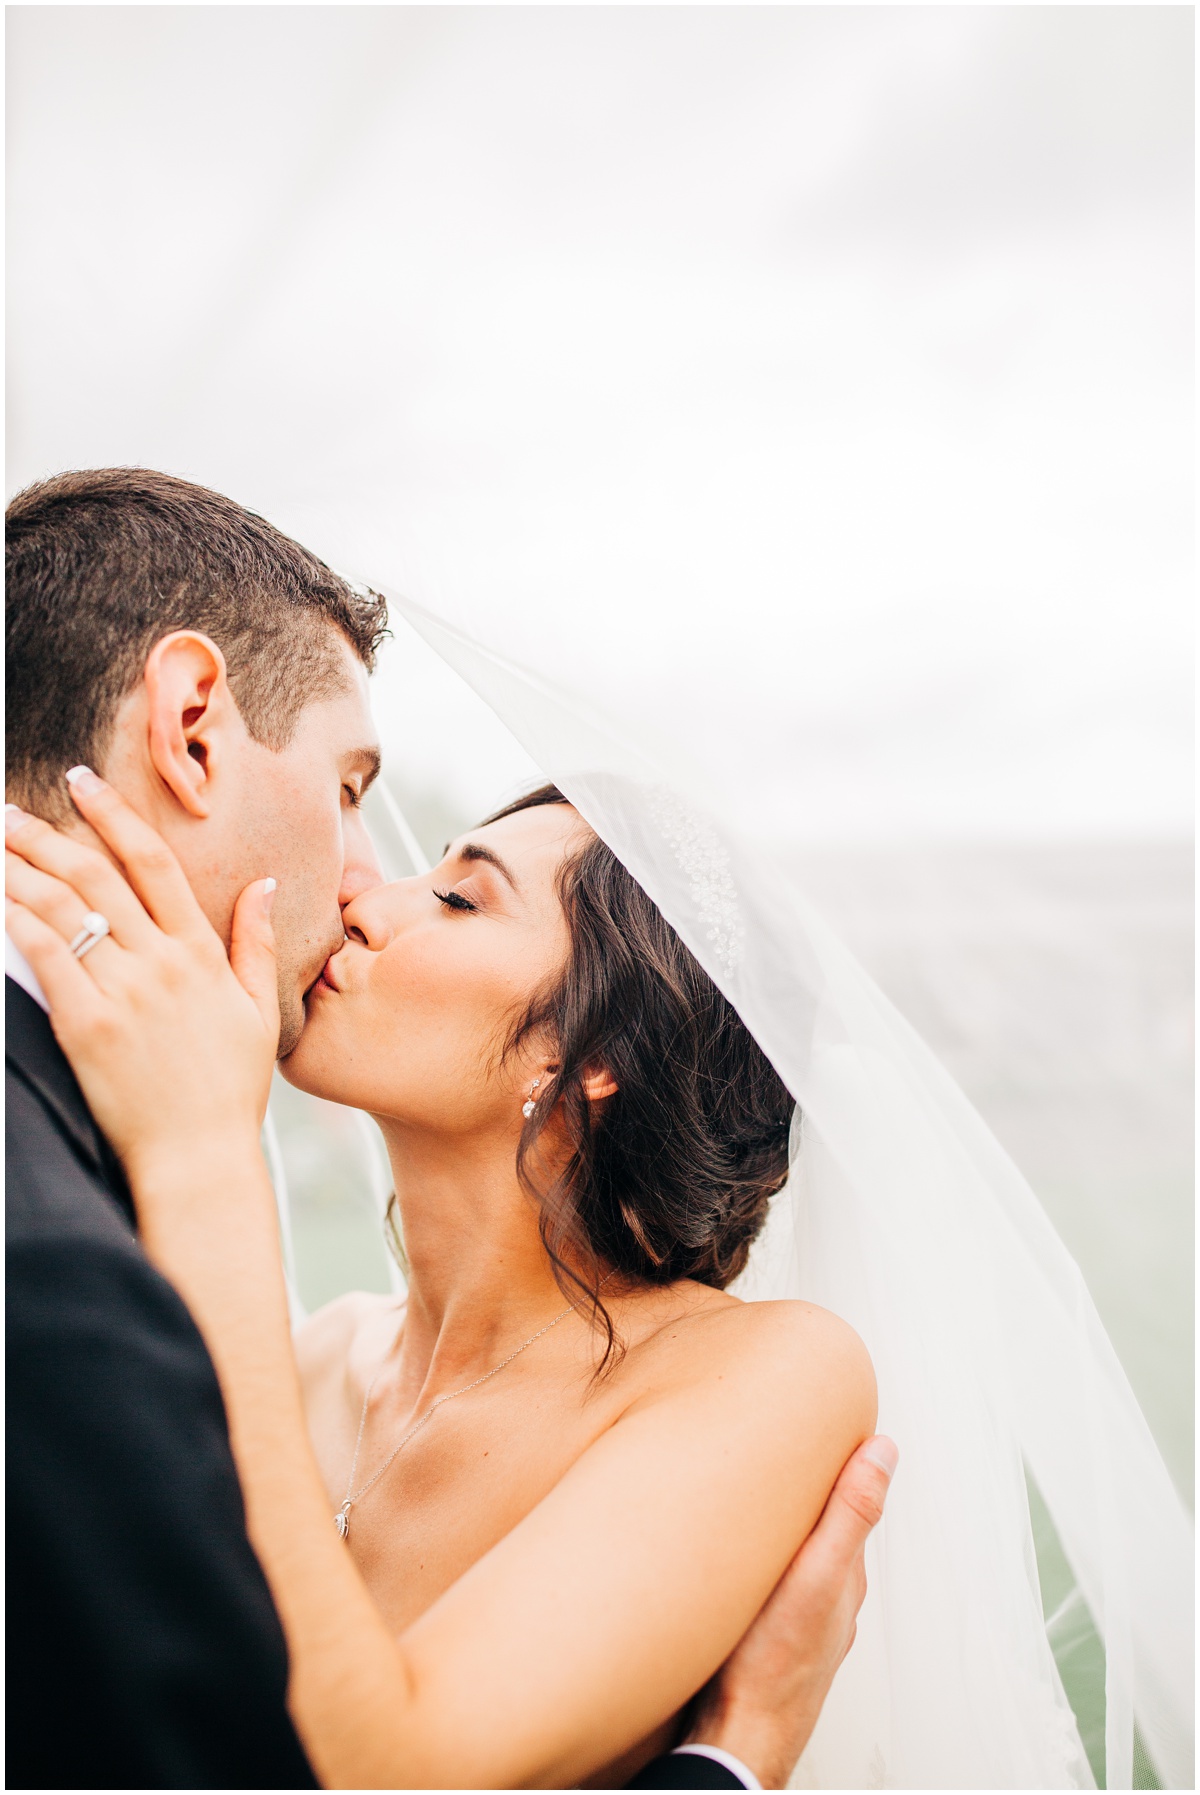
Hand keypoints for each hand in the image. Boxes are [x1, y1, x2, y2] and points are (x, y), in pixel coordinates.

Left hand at [5, 769, 279, 1180]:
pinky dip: (15, 922)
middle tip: (9, 810)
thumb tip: (266, 885)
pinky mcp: (87, 1025)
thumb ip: (257, 944)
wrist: (199, 1157)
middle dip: (46, 834)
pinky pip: (45, 957)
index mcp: (200, 953)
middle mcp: (161, 962)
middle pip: (95, 875)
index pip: (152, 862)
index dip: (113, 816)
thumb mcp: (260, 1012)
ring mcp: (123, 992)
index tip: (81, 781)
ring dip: (20, 870)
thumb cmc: (230, 1091)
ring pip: (63, 909)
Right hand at [685, 1435, 896, 1788]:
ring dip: (782, 1527)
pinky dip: (762, 1560)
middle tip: (777, 1445)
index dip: (836, 1458)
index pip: (849, 1500)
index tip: (818, 1417)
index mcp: (844, 1574)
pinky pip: (772, 1585)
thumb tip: (885, 1449)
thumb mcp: (814, 1574)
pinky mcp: (766, 1637)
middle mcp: (828, 1597)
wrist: (736, 1739)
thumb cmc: (771, 1664)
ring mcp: (799, 1621)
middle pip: (822, 1528)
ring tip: (754, 1493)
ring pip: (797, 1558)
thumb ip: (849, 1513)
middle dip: (805, 1490)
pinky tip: (737, 1557)